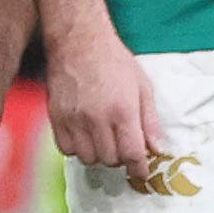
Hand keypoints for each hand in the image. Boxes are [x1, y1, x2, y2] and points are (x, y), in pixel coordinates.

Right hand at [45, 30, 159, 177]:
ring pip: (88, 158)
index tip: (141, 172)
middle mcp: (97, 118)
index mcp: (122, 111)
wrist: (78, 40)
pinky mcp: (56, 117)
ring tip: (102, 139)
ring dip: (98, 154)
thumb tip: (158, 150)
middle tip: (122, 145)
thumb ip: (150, 121)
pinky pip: (66, 149)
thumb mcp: (142, 87)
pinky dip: (77, 149)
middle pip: (110, 159)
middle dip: (120, 158)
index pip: (132, 155)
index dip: (139, 169)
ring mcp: (73, 119)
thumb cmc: (114, 61)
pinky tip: (84, 135)